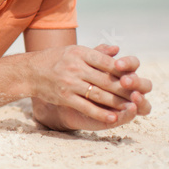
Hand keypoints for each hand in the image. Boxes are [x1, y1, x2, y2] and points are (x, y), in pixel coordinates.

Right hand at [30, 44, 151, 129]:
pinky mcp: (64, 97)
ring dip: (117, 103)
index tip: (136, 79)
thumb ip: (96, 52)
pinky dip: (101, 114)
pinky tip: (114, 118)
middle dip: (125, 90)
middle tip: (140, 97)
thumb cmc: (55, 60)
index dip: (123, 72)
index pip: (107, 63)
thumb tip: (117, 50)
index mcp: (80, 53)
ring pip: (99, 95)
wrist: (29, 72)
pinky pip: (86, 107)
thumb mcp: (74, 50)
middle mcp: (75, 67)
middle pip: (106, 80)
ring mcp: (69, 83)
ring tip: (131, 109)